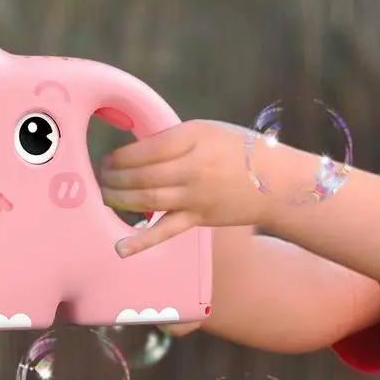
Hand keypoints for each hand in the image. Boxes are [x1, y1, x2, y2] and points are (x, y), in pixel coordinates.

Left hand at [99, 120, 276, 256]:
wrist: (277, 182)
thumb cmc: (242, 151)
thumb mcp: (209, 131)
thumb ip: (175, 139)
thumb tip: (137, 150)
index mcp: (193, 137)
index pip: (145, 148)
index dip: (121, 156)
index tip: (110, 158)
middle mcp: (192, 166)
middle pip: (141, 174)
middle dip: (114, 177)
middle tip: (103, 177)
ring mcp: (194, 195)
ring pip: (145, 199)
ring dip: (119, 198)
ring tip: (107, 194)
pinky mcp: (198, 218)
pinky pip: (165, 230)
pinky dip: (141, 241)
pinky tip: (120, 248)